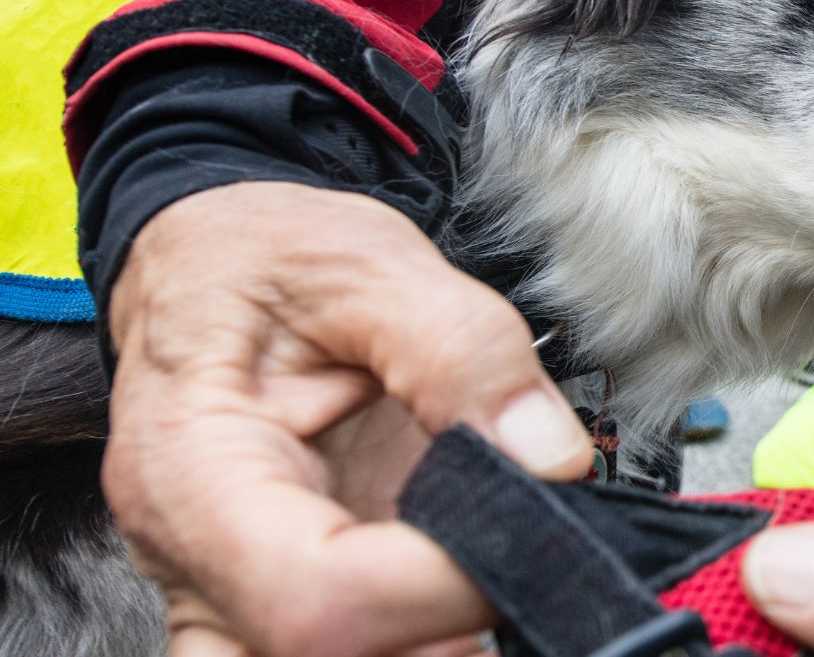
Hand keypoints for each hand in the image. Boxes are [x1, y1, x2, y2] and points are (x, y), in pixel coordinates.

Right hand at [103, 182, 592, 655]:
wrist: (216, 265)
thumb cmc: (270, 262)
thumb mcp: (370, 263)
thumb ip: (468, 350)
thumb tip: (551, 457)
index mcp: (194, 474)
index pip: (318, 600)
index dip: (445, 585)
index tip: (534, 521)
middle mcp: (196, 564)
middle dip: (442, 632)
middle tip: (533, 556)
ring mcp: (231, 600)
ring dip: (436, 641)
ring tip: (508, 561)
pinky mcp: (276, 605)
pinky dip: (423, 638)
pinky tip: (478, 587)